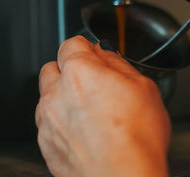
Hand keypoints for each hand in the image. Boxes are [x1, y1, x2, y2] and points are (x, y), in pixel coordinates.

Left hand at [35, 36, 170, 176]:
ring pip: (47, 97)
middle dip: (69, 70)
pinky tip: (84, 132)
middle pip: (53, 68)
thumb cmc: (137, 138)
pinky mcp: (46, 145)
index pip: (71, 43)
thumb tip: (107, 56)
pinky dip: (61, 123)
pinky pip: (48, 124)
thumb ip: (118, 64)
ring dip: (63, 98)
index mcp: (80, 71)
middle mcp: (57, 93)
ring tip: (90, 112)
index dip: (86, 48)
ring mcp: (48, 120)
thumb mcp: (143, 86)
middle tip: (92, 83)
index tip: (94, 55)